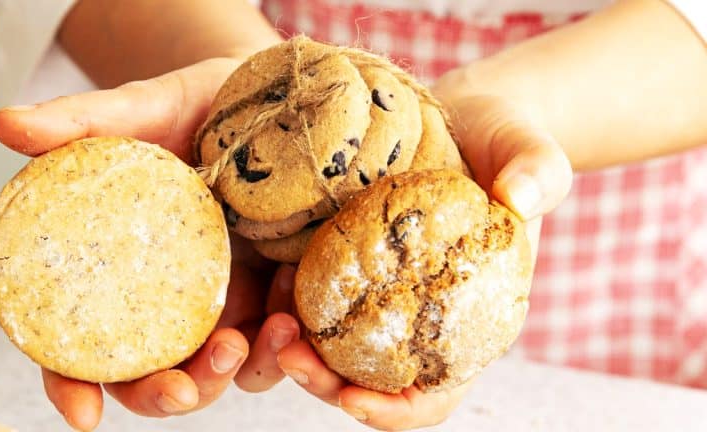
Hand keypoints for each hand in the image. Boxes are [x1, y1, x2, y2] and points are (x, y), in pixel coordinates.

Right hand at [0, 58, 300, 430]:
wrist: (263, 97)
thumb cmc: (191, 106)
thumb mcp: (142, 110)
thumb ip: (80, 122)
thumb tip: (4, 123)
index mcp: (117, 271)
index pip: (80, 345)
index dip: (73, 386)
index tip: (85, 412)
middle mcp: (166, 299)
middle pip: (154, 375)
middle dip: (167, 395)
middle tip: (186, 384)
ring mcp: (224, 300)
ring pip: (224, 370)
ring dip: (240, 373)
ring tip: (266, 330)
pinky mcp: (273, 291)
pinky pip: (279, 338)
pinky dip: (287, 338)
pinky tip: (292, 297)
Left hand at [273, 87, 573, 429]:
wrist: (465, 119)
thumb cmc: (503, 144)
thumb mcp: (528, 151)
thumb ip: (538, 173)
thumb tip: (519, 195)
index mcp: (466, 323)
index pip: (434, 394)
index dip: (397, 411)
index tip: (353, 401)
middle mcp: (419, 320)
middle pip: (369, 383)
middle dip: (326, 384)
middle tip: (289, 355)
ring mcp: (381, 295)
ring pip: (333, 350)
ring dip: (298, 350)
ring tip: (274, 321)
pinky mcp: (352, 265)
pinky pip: (318, 298)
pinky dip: (295, 302)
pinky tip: (279, 278)